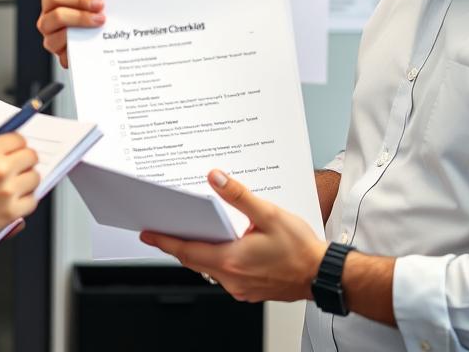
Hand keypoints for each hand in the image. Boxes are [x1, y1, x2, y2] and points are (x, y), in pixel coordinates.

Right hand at [0, 130, 39, 249]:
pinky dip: (25, 201)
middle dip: (23, 159)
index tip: (13, 149)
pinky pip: (32, 201)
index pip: (18, 139)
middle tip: (14, 166)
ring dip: (26, 179)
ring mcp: (6, 192)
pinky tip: (11, 201)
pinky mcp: (10, 214)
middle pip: (30, 156)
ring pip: (34, 178)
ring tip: (12, 184)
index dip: (16, 144)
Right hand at [36, 0, 105, 67]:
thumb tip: (102, 3)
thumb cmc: (90, 18)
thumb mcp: (88, 6)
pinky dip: (83, 52)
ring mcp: (52, 41)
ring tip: (99, 32)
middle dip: (81, 17)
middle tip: (101, 18)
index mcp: (50, 6)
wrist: (92, 41)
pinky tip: (95, 47)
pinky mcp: (62, 58)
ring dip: (82, 34)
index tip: (98, 3)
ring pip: (60, 37)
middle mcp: (47, 23)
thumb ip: (91, 2)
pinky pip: (69, 57)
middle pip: (57, 16)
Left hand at [140, 170, 326, 302]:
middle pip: (193, 260)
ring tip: (191, 234)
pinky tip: (222, 247)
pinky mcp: (249, 290)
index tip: (147, 233)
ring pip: (208, 269)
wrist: (321, 275)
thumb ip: (240, 196)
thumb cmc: (300, 249)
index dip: (164, 240)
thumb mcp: (269, 214)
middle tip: (159, 230)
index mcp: (231, 259)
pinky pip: (223, 275)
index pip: (187, 250)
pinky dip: (216, 261)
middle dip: (176, 245)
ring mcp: (240, 287)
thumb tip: (217, 178)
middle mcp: (231, 278)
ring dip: (198, 253)